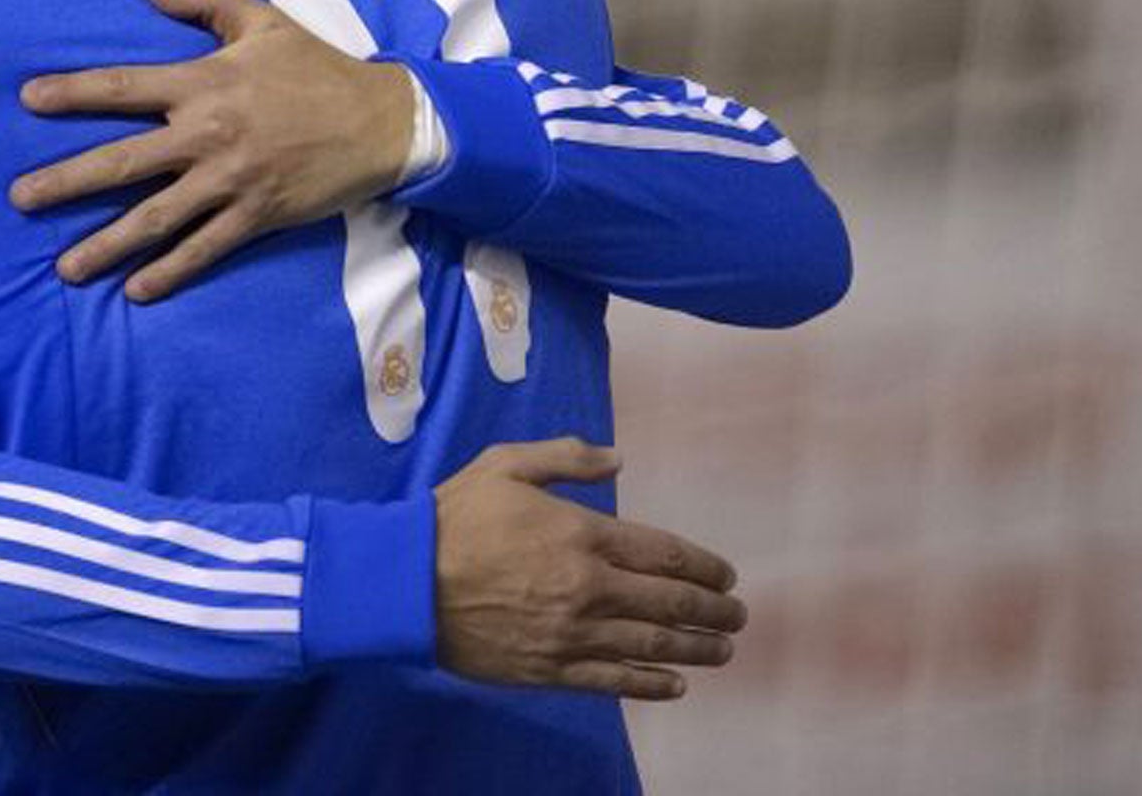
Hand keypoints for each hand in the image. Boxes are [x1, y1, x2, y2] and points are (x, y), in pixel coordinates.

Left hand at [9, 0, 414, 301]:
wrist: (380, 121)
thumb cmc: (316, 67)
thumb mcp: (263, 19)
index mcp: (203, 83)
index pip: (123, 88)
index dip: (73, 93)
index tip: (28, 100)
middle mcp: (207, 135)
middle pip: (122, 162)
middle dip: (66, 181)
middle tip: (19, 199)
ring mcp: (230, 181)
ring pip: (155, 218)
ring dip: (106, 244)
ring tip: (66, 267)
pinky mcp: (255, 216)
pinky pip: (203, 248)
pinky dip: (169, 271)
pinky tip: (136, 290)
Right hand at [434, 438, 744, 698]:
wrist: (404, 582)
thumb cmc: (454, 517)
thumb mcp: (506, 464)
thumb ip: (567, 457)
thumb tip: (619, 460)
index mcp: (582, 535)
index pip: (665, 554)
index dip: (704, 567)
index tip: (726, 575)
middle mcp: (588, 588)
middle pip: (670, 603)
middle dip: (713, 611)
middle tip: (737, 616)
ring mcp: (571, 634)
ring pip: (651, 645)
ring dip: (696, 649)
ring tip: (723, 651)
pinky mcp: (549, 669)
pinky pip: (613, 681)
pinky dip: (650, 685)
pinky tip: (675, 685)